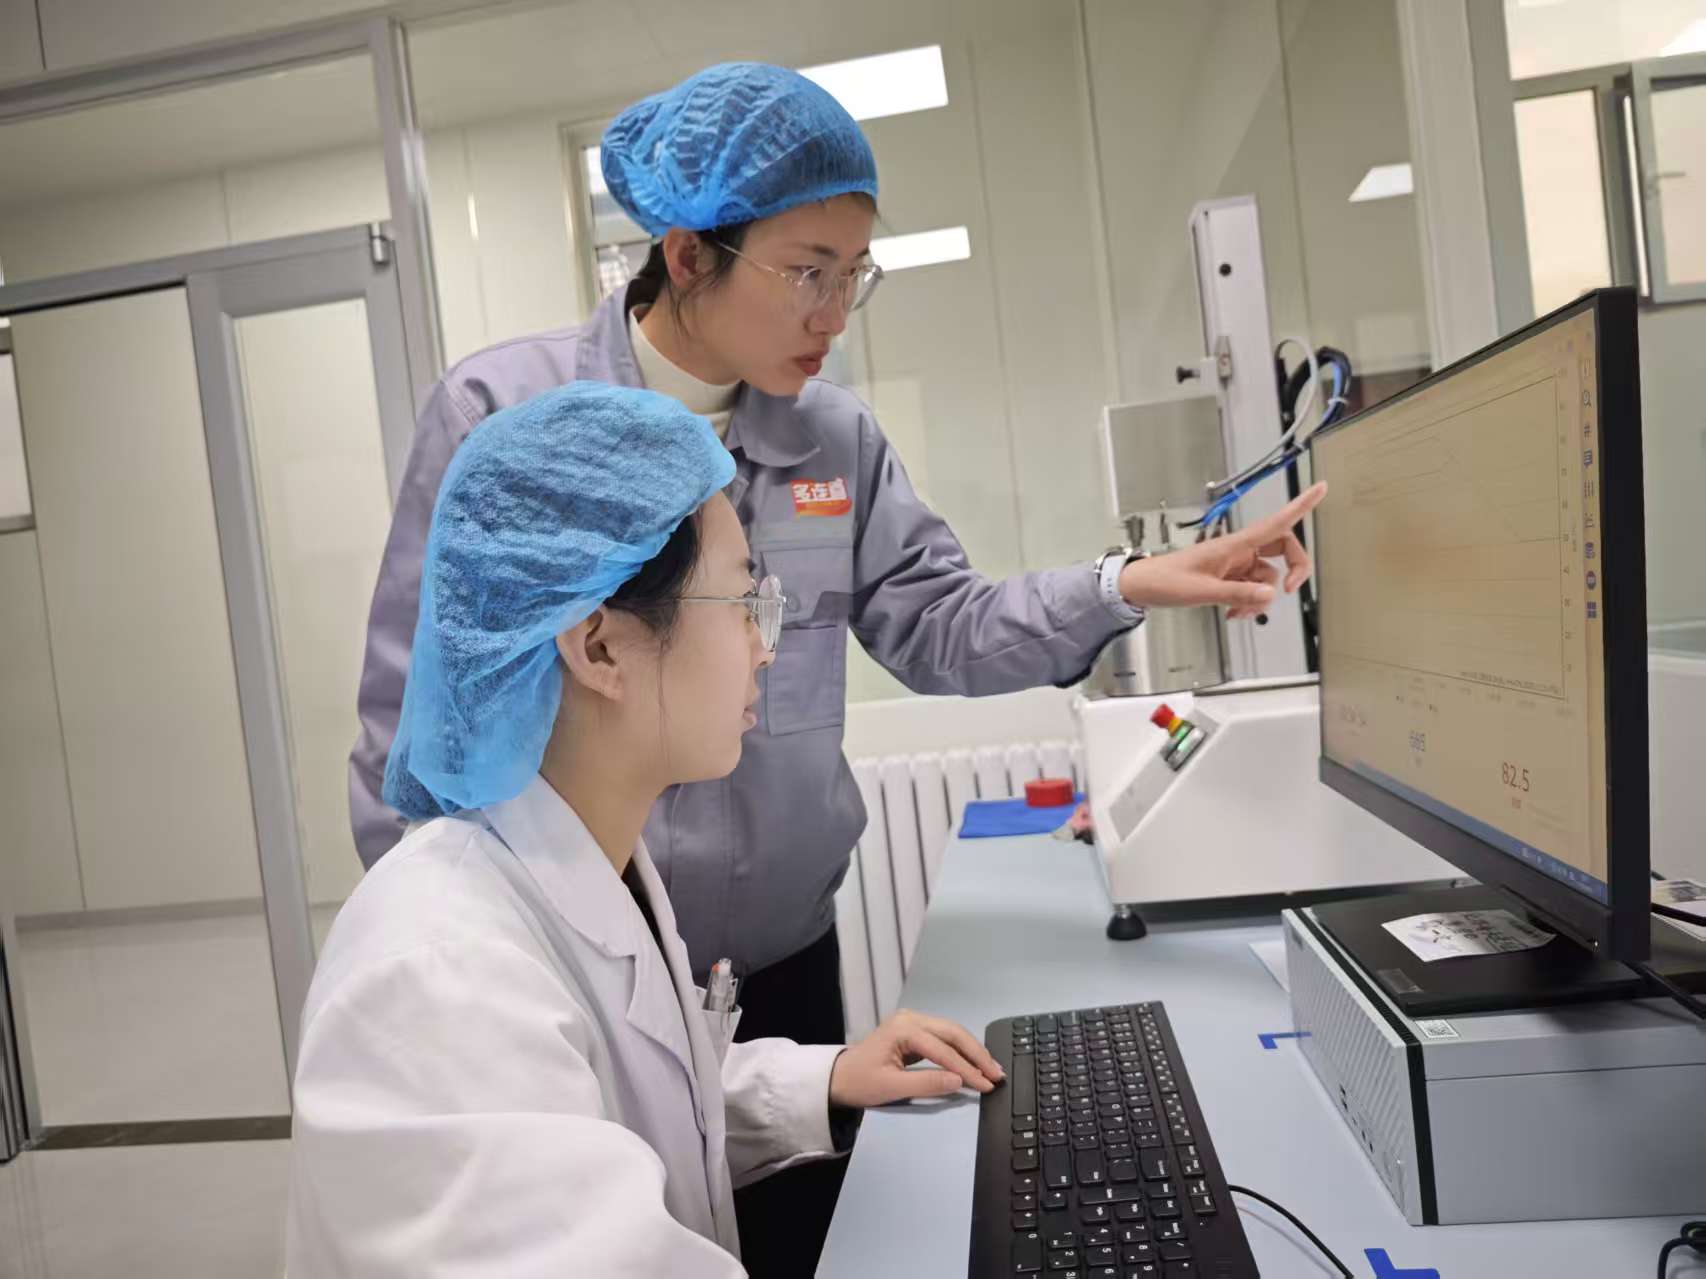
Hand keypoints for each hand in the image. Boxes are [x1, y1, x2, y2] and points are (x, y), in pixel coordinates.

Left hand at [828, 1008, 1006, 1107]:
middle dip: (977, 1054)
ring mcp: (913, 1023)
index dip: (967, 1069)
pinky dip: (961, 1051)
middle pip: (953, 1033)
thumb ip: (926, 1083)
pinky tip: (974, 1062)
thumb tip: (959, 1081)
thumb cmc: (860, 1082)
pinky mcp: (915, 1032)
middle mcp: (911, 1019)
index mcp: (904, 1028)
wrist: (838, 1078)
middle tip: (997, 1074)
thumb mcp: (891, 1087)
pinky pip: (945, 1039)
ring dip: (973, 1051)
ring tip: (992, 1069)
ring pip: (952, 1033)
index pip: (944, 1050)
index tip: (986, 1085)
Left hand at [1119, 482, 1326, 620]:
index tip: (1321, 488)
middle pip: (1283, 549)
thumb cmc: (1166, 581)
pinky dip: (1248, 603)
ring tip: (1237, 612)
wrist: (1143, 588)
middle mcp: (1240, 551)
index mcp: (1235, 544)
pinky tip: (1233, 613)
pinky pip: (1252, 590)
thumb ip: (1237, 594)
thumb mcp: (1202, 591)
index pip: (1276, 522)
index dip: (1301, 505)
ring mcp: (1236, 565)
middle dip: (1292, 571)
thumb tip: (1271, 596)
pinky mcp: (1229, 578)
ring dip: (1260, 598)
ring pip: (1267, 578)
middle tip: (1289, 591)